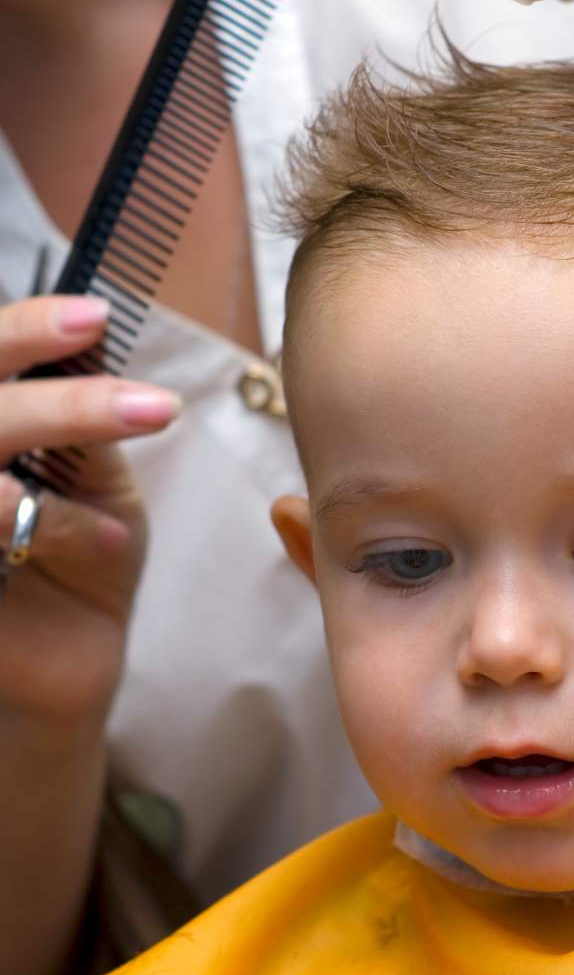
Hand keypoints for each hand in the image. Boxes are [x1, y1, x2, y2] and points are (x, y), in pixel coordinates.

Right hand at [0, 296, 179, 724]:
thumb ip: (81, 414)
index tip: (94, 316)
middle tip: (149, 405)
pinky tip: (110, 539)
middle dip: (62, 404)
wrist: (73, 658)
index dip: (23, 331)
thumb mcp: (92, 476)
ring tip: (141, 457)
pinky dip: (59, 529)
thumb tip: (92, 324)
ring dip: (67, 453)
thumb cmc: (81, 554)